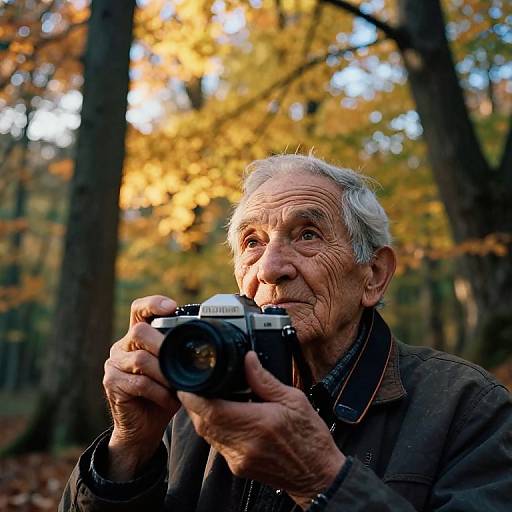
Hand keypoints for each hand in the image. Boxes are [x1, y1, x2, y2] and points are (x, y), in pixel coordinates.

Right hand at [103, 295, 180, 479]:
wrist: (144, 427)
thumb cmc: (163, 393)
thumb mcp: (175, 369)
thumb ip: (181, 353)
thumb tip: (208, 342)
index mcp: (138, 336)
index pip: (139, 309)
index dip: (153, 303)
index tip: (172, 307)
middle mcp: (122, 346)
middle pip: (139, 332)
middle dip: (164, 344)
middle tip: (182, 358)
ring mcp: (114, 364)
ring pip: (141, 359)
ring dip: (165, 373)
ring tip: (179, 385)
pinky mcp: (111, 383)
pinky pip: (139, 382)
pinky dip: (159, 392)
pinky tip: (170, 399)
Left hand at [178, 352, 344, 508]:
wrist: (317, 475)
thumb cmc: (309, 438)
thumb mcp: (294, 400)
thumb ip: (265, 380)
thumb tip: (248, 359)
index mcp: (258, 424)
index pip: (212, 411)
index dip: (193, 396)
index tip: (188, 383)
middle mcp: (244, 445)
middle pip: (203, 423)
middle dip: (195, 403)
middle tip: (197, 385)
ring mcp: (238, 459)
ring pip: (206, 434)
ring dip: (203, 415)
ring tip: (211, 397)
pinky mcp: (238, 466)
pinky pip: (216, 444)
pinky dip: (215, 427)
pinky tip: (226, 416)